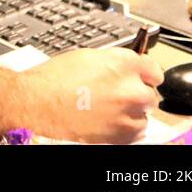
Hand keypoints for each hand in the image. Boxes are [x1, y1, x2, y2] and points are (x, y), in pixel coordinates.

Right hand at [20, 47, 163, 143]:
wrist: (36, 102)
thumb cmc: (52, 79)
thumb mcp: (86, 56)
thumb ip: (113, 62)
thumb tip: (123, 67)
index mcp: (122, 64)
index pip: (154, 69)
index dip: (145, 73)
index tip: (142, 77)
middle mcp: (130, 88)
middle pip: (150, 93)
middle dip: (136, 93)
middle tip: (116, 94)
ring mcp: (128, 113)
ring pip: (144, 115)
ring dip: (132, 112)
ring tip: (108, 109)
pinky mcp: (121, 134)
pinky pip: (136, 133)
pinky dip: (126, 128)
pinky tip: (107, 120)